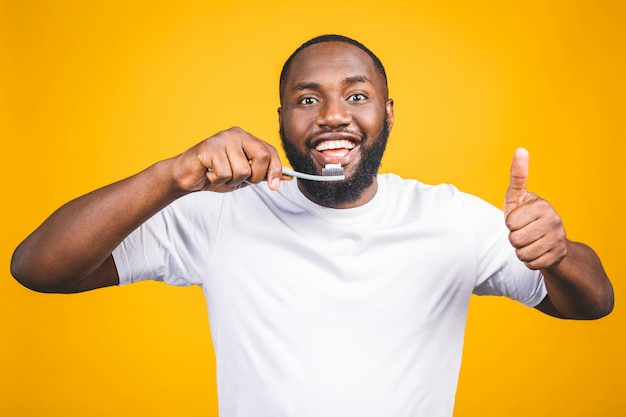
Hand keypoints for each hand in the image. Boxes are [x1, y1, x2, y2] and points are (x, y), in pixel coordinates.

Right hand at [170, 127, 285, 192]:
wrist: (187, 177)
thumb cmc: (215, 174)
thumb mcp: (244, 176)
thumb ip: (264, 173)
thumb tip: (287, 176)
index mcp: (246, 138)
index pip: (270, 151)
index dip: (276, 169)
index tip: (275, 186)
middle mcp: (236, 134)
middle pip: (261, 157)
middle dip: (255, 177)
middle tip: (241, 181)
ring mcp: (222, 139)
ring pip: (242, 170)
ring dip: (232, 181)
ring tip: (220, 175)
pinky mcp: (208, 148)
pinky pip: (224, 173)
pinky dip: (218, 180)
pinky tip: (210, 173)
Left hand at [504, 148, 566, 269]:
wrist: (550, 241)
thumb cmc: (525, 216)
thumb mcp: (517, 197)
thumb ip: (517, 176)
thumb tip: (520, 149)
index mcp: (541, 204)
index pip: (511, 222)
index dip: (510, 222)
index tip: (519, 212)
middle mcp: (553, 219)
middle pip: (514, 239)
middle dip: (513, 238)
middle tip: (523, 232)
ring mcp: (557, 238)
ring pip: (521, 253)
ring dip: (520, 250)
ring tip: (529, 241)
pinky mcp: (558, 255)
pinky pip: (530, 264)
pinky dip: (529, 261)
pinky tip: (537, 251)